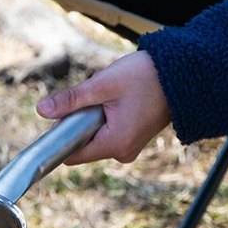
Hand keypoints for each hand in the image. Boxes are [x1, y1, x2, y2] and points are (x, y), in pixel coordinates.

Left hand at [36, 51, 171, 164]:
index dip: (61, 135)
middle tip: (96, 98)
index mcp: (115, 144)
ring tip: (112, 97)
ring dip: (93, 117)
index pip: (71, 154)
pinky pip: (107, 132)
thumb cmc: (146, 76)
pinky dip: (105, 117)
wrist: (185, 72)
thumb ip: (72, 99)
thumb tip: (42, 110)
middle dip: (80, 121)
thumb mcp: (103, 84)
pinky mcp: (133, 139)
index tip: (64, 114)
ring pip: (94, 136)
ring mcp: (129, 147)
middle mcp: (122, 153)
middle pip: (82, 145)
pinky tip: (119, 100)